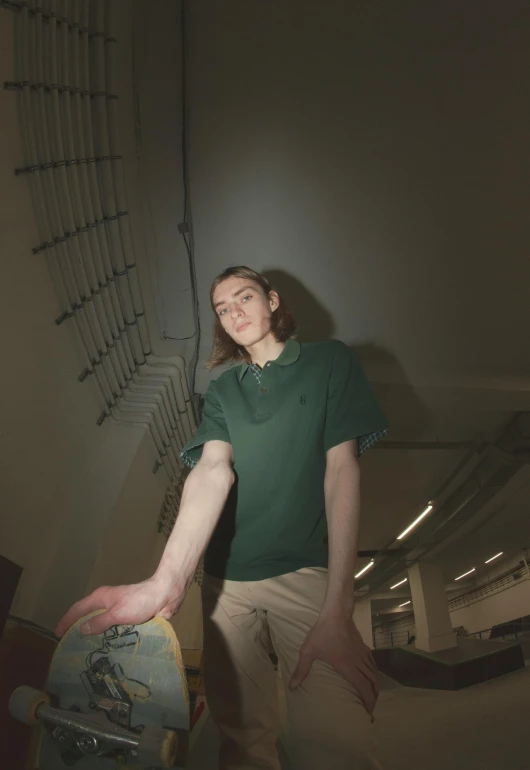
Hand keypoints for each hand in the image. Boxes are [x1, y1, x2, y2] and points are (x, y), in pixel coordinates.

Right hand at [55, 575, 185, 637]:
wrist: (165, 596)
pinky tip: (106, 648)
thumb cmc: (140, 602)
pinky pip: (112, 628)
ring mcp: (117, 609)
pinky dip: (106, 636)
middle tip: (69, 646)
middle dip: (77, 629)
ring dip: (92, 635)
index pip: (77, 609)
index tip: (57, 634)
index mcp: (100, 598)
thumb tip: (81, 630)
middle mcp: (107, 603)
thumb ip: (99, 622)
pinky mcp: (128, 617)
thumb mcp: (117, 613)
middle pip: (87, 616)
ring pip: (100, 623)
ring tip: (85, 651)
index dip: (66, 621)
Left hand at [289, 614, 378, 715]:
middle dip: (373, 697)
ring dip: (375, 686)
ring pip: (374, 673)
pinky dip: (374, 672)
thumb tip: (292, 687)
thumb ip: (301, 670)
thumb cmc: (323, 632)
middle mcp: (358, 663)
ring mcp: (362, 654)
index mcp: (348, 667)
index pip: (364, 687)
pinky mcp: (363, 646)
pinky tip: (370, 674)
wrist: (336, 613)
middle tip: (370, 708)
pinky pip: (372, 663)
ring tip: (371, 695)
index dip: (368, 701)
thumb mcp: (308, 651)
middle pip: (372, 683)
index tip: (368, 711)